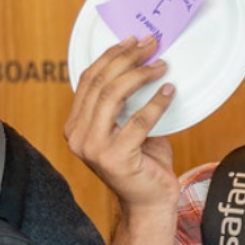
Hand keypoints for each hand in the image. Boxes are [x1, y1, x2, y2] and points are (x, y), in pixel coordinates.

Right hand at [65, 36, 179, 212]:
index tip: (132, 41)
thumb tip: (143, 62)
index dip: (110, 56)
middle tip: (151, 45)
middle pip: (100, 83)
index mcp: (76, 125)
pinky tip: (169, 91)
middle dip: (127, 58)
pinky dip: (156, 103)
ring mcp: (93, 148)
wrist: (149, 202)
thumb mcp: (127, 127)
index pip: (88, 80)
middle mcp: (78, 136)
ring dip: (140, 75)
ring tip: (160, 65)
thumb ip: (125, 103)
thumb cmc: (143, 163)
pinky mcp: (115, 157)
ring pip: (113, 96)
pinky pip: (138, 121)